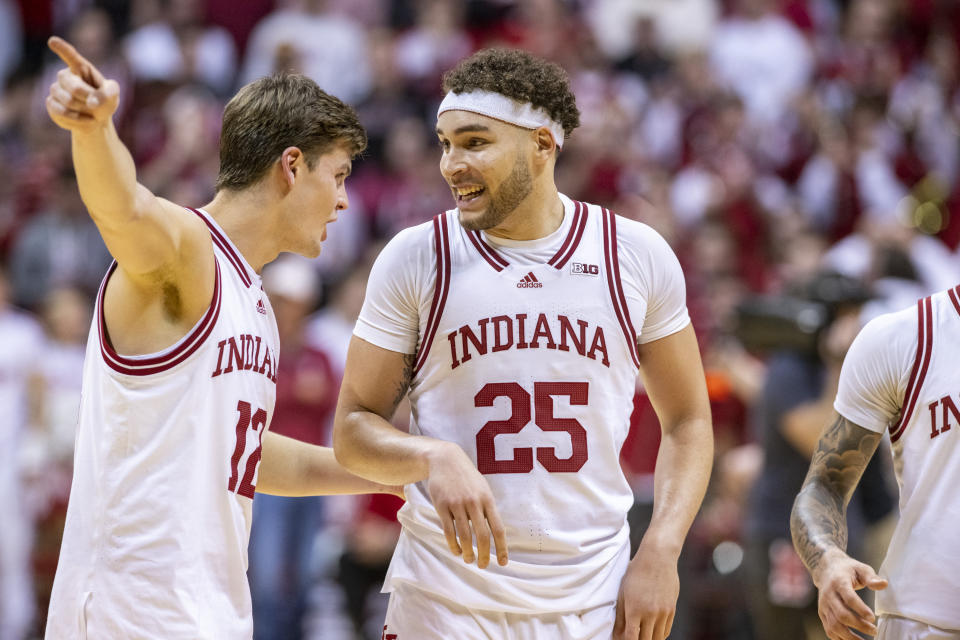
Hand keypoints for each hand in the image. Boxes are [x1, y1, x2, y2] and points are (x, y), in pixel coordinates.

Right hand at [46, 36, 119, 133]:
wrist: (96, 120)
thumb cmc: (104, 102)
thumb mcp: (112, 95)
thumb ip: (107, 94)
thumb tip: (91, 103)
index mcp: (80, 68)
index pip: (71, 56)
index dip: (62, 49)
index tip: (52, 41)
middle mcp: (65, 76)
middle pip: (74, 87)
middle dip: (88, 98)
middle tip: (95, 104)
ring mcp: (56, 89)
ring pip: (67, 101)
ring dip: (83, 110)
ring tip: (90, 111)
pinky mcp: (51, 104)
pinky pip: (61, 112)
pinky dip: (77, 119)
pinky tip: (84, 119)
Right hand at [425, 442, 507, 568]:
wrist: (445, 459)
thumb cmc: (466, 477)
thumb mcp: (482, 488)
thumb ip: (488, 508)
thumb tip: (495, 532)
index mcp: (487, 499)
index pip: (498, 528)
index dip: (501, 548)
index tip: (502, 563)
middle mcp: (474, 502)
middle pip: (482, 535)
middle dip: (484, 555)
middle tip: (483, 566)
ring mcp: (457, 504)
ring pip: (465, 535)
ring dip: (468, 552)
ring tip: (469, 560)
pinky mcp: (442, 505)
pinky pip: (449, 530)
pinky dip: (453, 544)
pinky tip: (456, 551)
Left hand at [613, 542, 678, 639]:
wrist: (658, 557)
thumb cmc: (636, 573)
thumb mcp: (623, 592)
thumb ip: (620, 616)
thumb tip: (617, 635)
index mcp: (634, 609)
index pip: (631, 638)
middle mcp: (650, 613)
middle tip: (633, 636)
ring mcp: (663, 612)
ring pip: (657, 638)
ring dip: (649, 639)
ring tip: (642, 634)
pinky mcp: (672, 609)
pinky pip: (666, 630)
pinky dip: (659, 634)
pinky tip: (652, 632)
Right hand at [813, 551, 886, 638]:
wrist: (826, 569)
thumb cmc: (847, 570)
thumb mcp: (860, 568)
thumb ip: (871, 577)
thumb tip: (884, 584)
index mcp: (838, 582)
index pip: (848, 598)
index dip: (860, 609)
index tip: (873, 617)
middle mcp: (828, 595)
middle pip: (841, 614)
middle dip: (858, 625)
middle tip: (874, 630)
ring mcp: (824, 606)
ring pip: (834, 625)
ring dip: (850, 636)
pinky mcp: (822, 613)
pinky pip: (829, 630)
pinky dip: (840, 638)